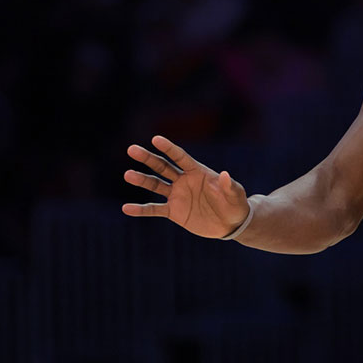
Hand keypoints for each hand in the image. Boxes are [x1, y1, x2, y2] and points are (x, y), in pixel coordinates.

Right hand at [122, 135, 249, 238]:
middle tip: (132, 149)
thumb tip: (225, 174)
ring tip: (128, 175)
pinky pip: (154, 209)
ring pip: (155, 185)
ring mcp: (177, 195)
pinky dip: (141, 209)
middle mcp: (184, 180)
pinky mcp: (174, 212)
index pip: (180, 157)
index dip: (169, 148)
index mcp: (198, 172)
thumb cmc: (235, 204)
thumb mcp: (235, 195)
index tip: (156, 139)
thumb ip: (229, 186)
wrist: (230, 223)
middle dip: (148, 158)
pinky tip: (126, 208)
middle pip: (162, 167)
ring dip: (142, 180)